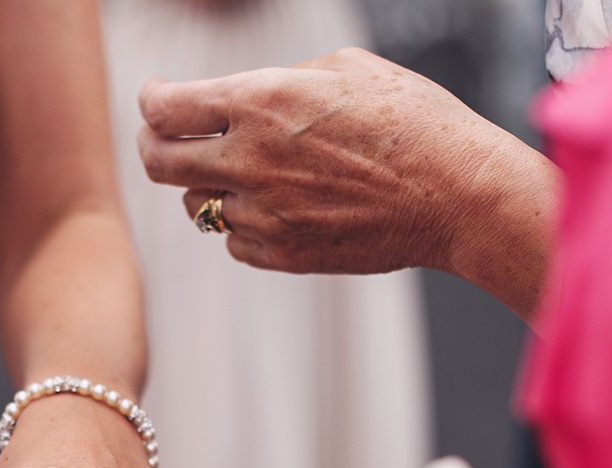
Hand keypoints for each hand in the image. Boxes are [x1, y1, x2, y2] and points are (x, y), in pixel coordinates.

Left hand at [136, 48, 557, 319]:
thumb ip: (278, 80)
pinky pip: (233, 241)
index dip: (153, 101)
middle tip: (164, 140)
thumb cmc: (412, 120)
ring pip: (195, 206)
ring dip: (207, 187)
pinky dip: (241, 224)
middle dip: (155, 146)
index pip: (165, 107)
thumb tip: (241, 97)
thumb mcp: (344, 69)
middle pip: (159, 162)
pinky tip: (274, 206)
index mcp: (260, 101)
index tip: (158, 101)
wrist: (458, 194)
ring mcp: (263, 213)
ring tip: (242, 173)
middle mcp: (250, 159)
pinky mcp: (281, 254)